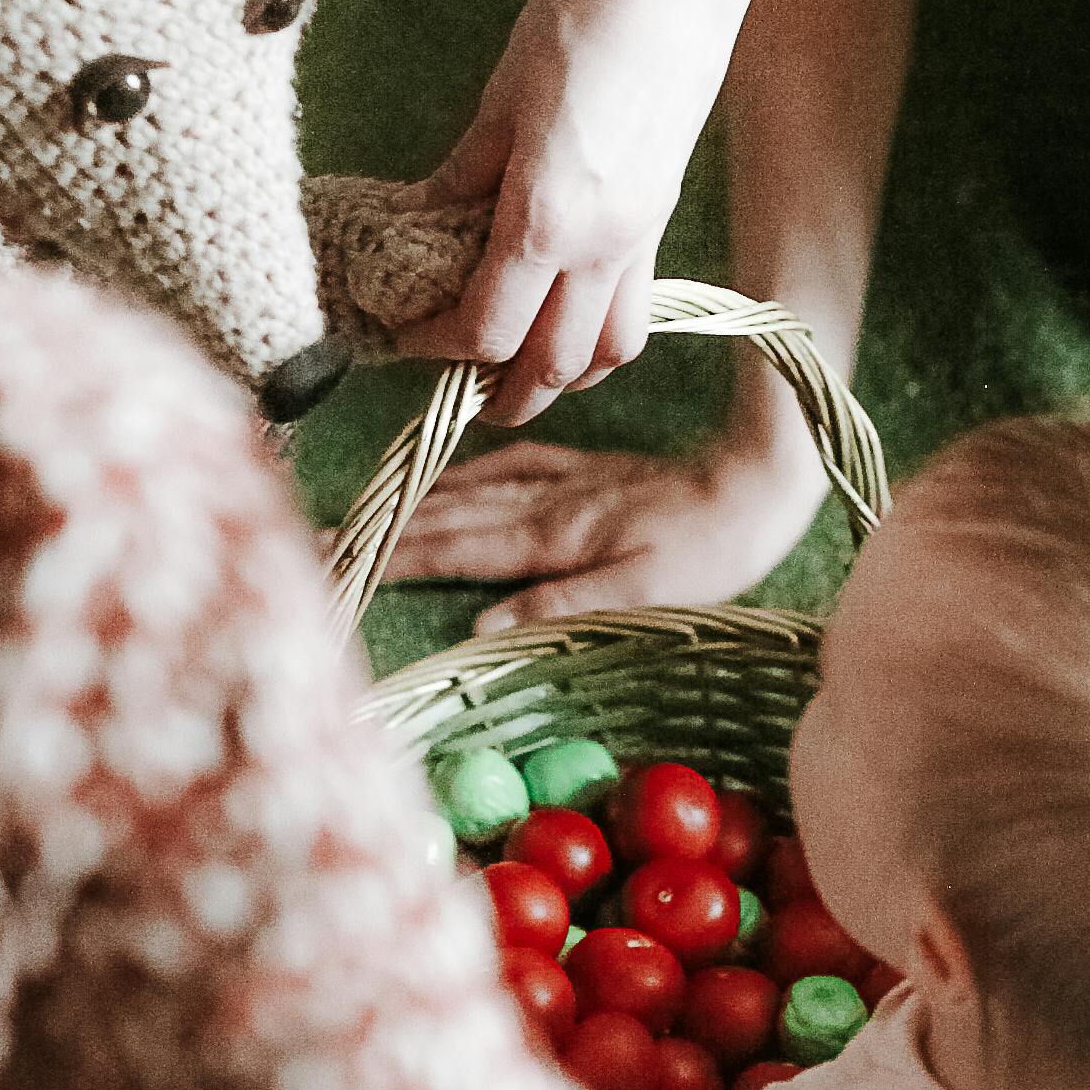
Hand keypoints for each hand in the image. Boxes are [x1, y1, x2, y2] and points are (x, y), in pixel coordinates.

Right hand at [384, 430, 825, 629]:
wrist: (758, 482)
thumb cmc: (710, 551)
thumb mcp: (643, 592)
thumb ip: (560, 604)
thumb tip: (483, 625)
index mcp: (555, 538)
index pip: (459, 550)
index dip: (398, 558)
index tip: (346, 563)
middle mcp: (549, 503)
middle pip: (453, 517)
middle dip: (389, 528)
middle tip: (330, 537)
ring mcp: (566, 480)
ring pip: (474, 488)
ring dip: (418, 500)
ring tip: (370, 509)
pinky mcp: (588, 470)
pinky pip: (513, 464)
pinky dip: (472, 471)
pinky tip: (453, 476)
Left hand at [399, 0, 742, 427]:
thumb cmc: (578, 23)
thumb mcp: (498, 103)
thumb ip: (460, 180)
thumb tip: (420, 225)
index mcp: (545, 221)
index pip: (485, 328)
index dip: (435, 344)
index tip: (403, 329)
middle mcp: (600, 248)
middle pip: (549, 367)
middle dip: (498, 393)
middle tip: (455, 386)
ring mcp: (639, 241)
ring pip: (604, 355)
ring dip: (558, 380)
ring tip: (516, 371)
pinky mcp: (661, 222)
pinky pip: (634, 313)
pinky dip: (598, 339)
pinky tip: (565, 318)